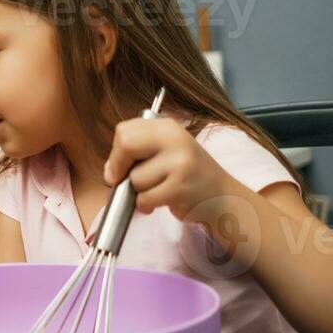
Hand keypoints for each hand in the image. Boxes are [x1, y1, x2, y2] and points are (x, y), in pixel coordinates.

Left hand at [103, 117, 242, 224]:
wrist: (223, 197)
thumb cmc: (186, 175)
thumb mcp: (166, 152)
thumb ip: (137, 151)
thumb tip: (109, 172)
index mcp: (168, 127)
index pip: (125, 130)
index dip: (116, 152)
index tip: (119, 166)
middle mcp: (175, 140)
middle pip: (126, 145)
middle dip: (119, 167)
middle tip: (124, 180)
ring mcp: (180, 163)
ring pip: (135, 179)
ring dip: (140, 192)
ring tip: (160, 190)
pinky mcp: (180, 187)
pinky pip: (144, 199)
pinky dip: (147, 205)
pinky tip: (164, 201)